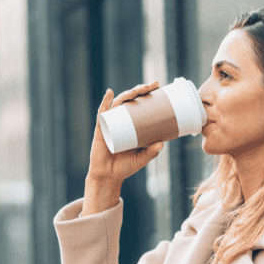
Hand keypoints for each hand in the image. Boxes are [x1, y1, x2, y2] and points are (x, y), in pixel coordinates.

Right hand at [83, 81, 163, 215]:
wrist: (108, 176)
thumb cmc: (125, 167)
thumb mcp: (141, 159)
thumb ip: (151, 152)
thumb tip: (162, 143)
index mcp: (132, 125)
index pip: (141, 104)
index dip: (148, 94)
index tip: (157, 86)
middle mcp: (122, 121)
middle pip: (131, 100)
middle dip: (140, 90)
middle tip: (151, 86)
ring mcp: (111, 123)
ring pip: (118, 104)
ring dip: (127, 94)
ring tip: (136, 91)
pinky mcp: (101, 129)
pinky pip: (102, 113)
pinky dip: (105, 102)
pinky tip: (110, 93)